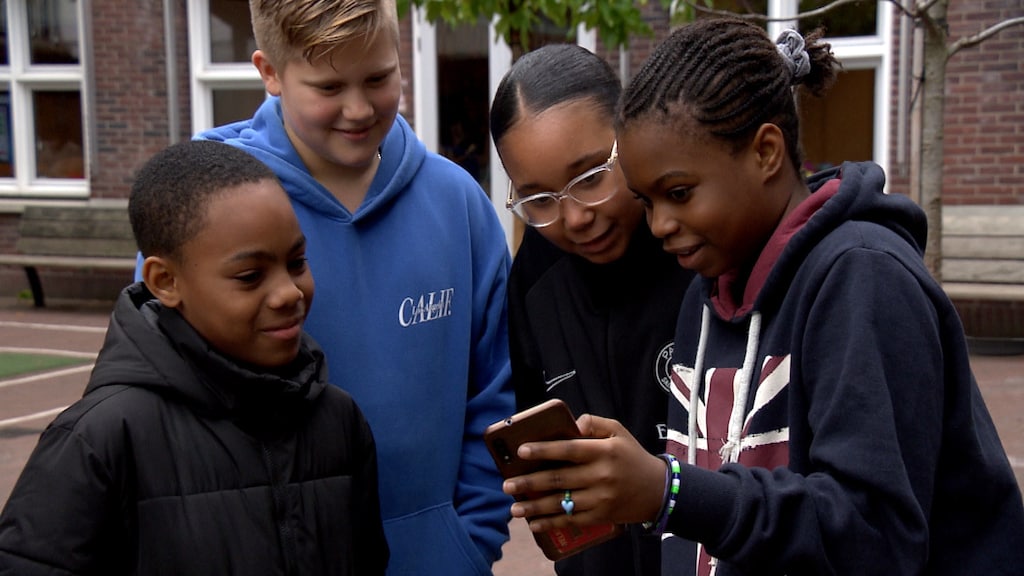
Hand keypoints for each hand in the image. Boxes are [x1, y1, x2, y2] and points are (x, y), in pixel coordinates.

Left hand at [502, 414, 666, 531]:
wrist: (657, 490)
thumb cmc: (632, 456)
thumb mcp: (619, 431)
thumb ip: (594, 423)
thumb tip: (571, 424)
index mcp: (604, 451)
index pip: (569, 450)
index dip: (544, 450)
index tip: (521, 451)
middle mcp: (601, 475)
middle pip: (559, 479)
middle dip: (530, 483)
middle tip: (507, 485)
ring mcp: (601, 498)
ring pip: (562, 503)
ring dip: (535, 507)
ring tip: (513, 508)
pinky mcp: (601, 516)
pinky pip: (571, 520)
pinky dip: (551, 523)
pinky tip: (534, 523)